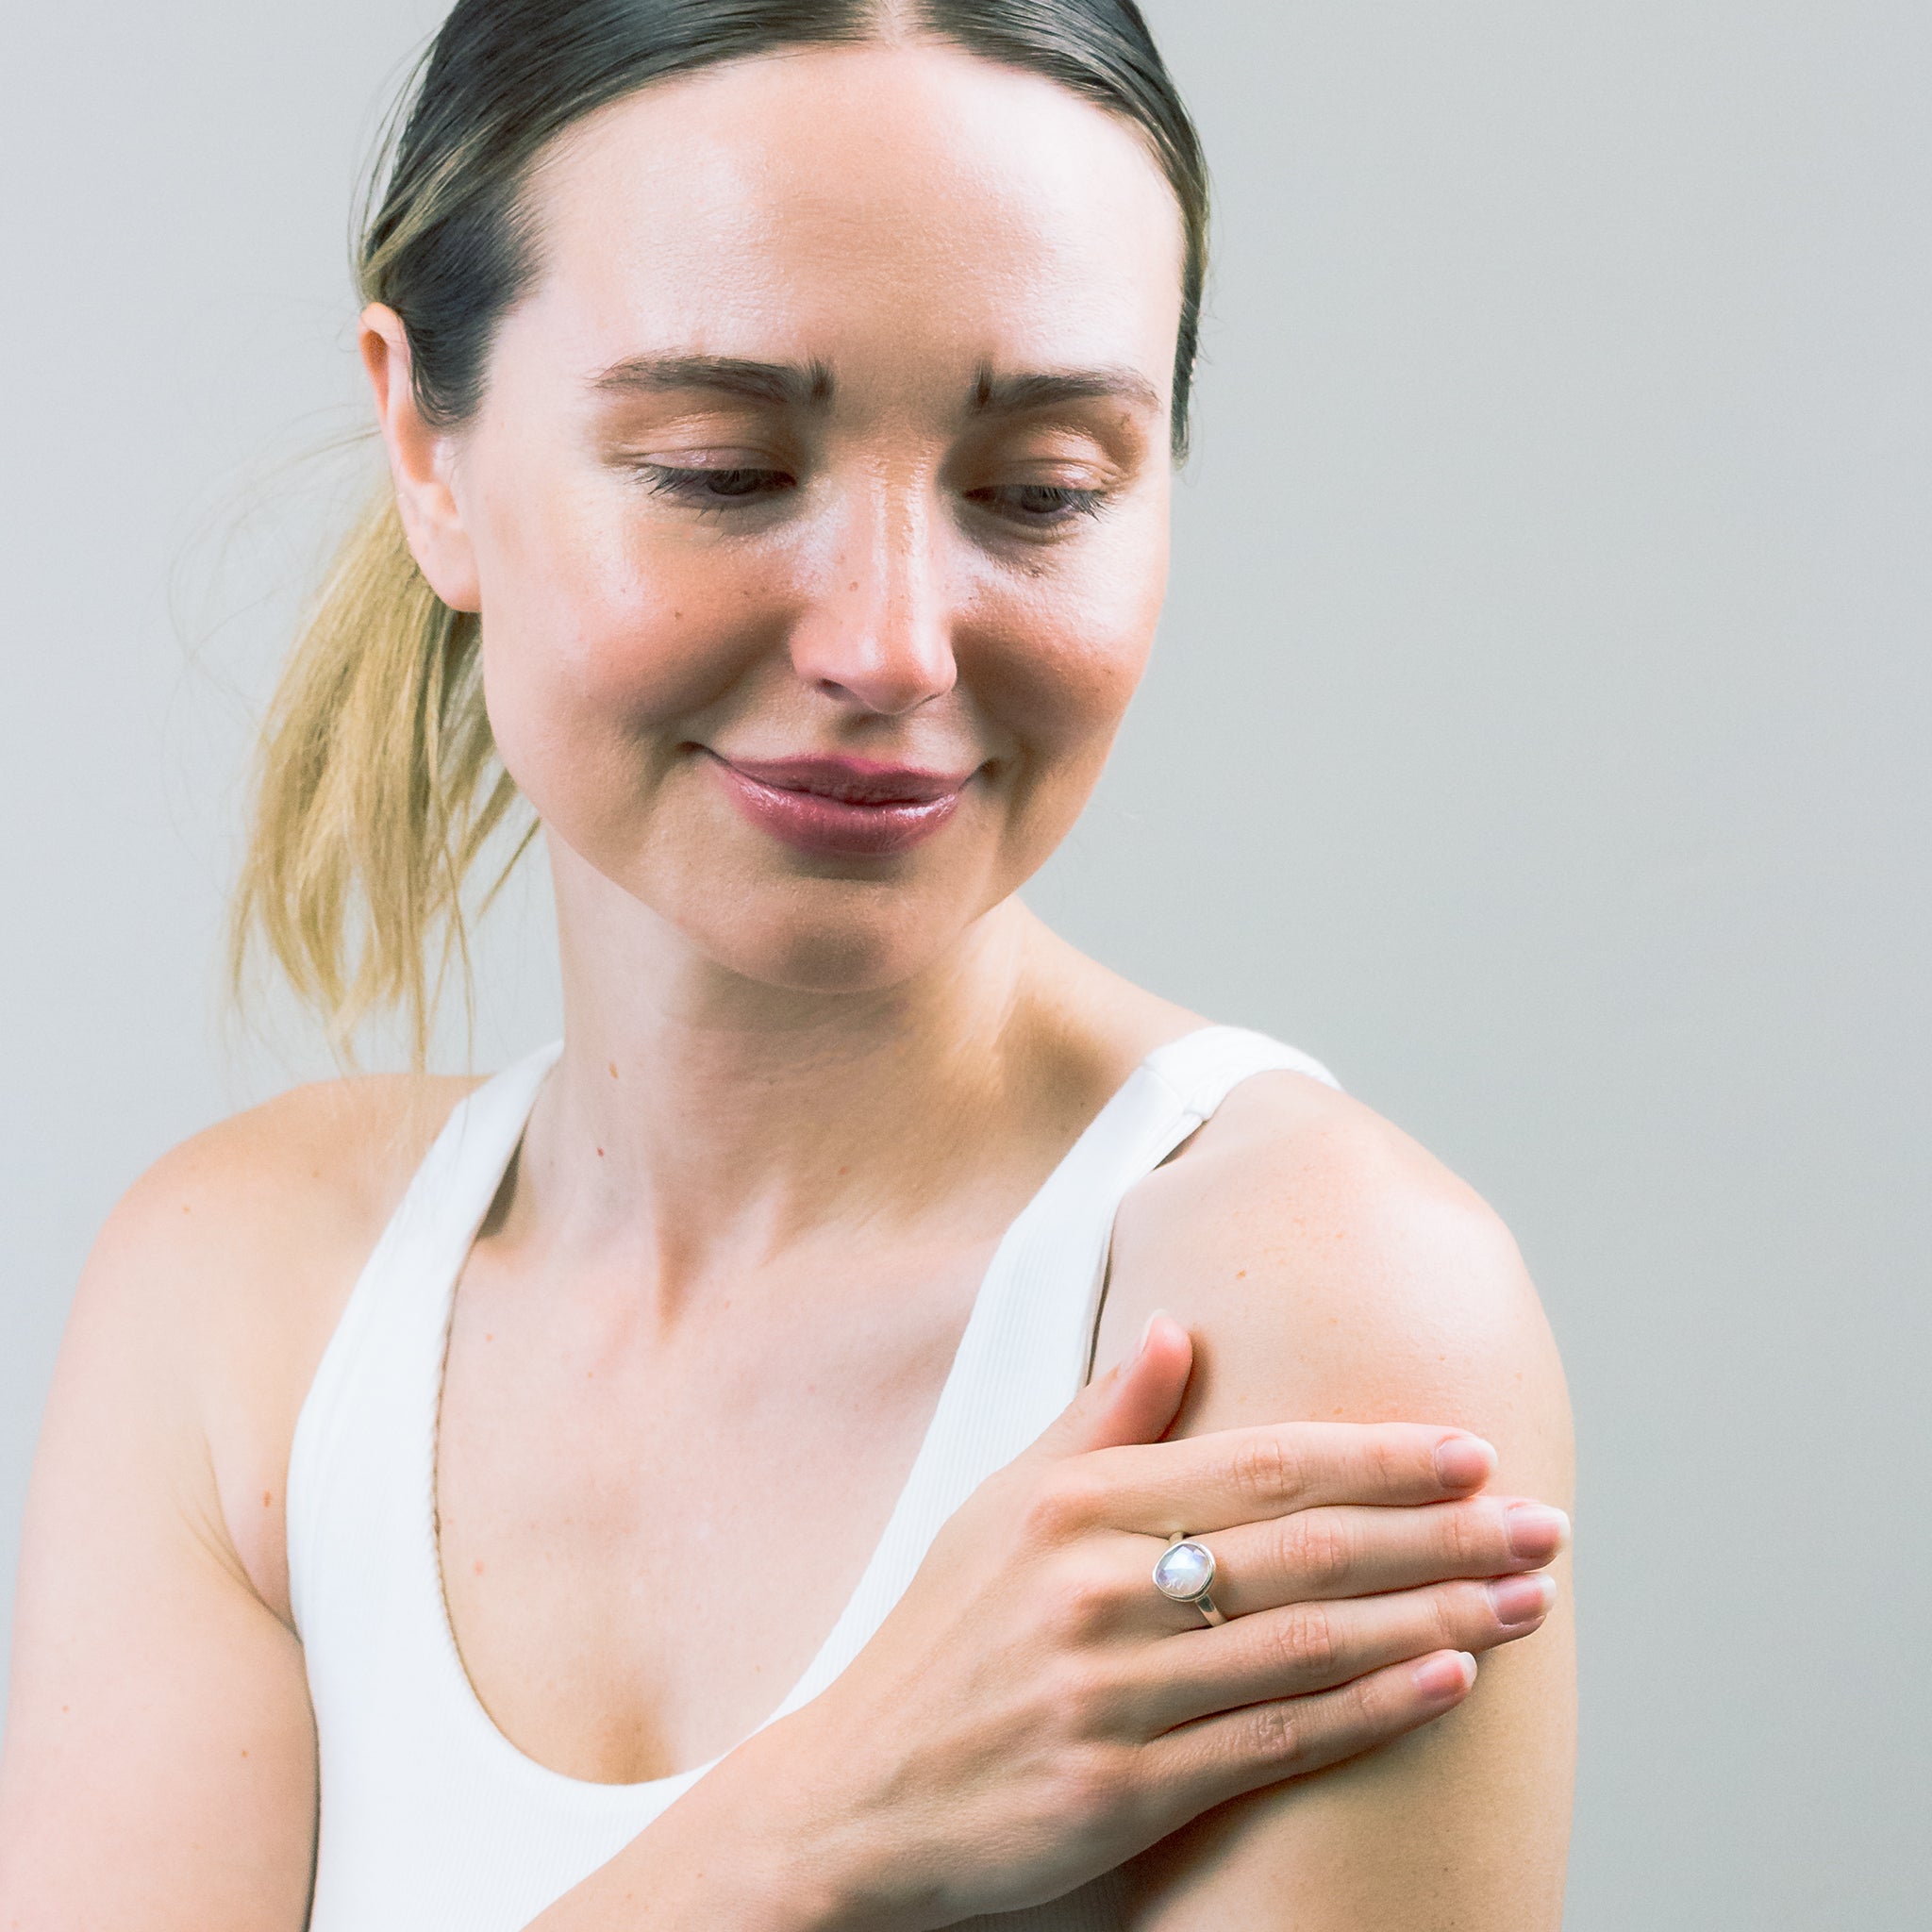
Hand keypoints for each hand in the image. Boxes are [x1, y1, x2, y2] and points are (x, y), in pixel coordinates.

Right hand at [747, 1314, 1568, 1929]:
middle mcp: (1093, 1585)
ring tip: (1525, 1598)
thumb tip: (1178, 1331)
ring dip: (1435, 1615)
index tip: (1468, 1449)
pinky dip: (1371, 1708)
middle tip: (1541, 1524)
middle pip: (1306, 1546)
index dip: (1377, 1455)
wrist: (856, 1794)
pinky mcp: (1117, 1790)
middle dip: (1441, 1532)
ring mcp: (1106, 1690)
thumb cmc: (942, 1640)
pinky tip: (1448, 1682)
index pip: (1260, 1462)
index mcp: (1073, 1502)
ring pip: (1308, 1642)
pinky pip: (1274, 1742)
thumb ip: (1099, 1421)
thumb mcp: (1001, 1507)